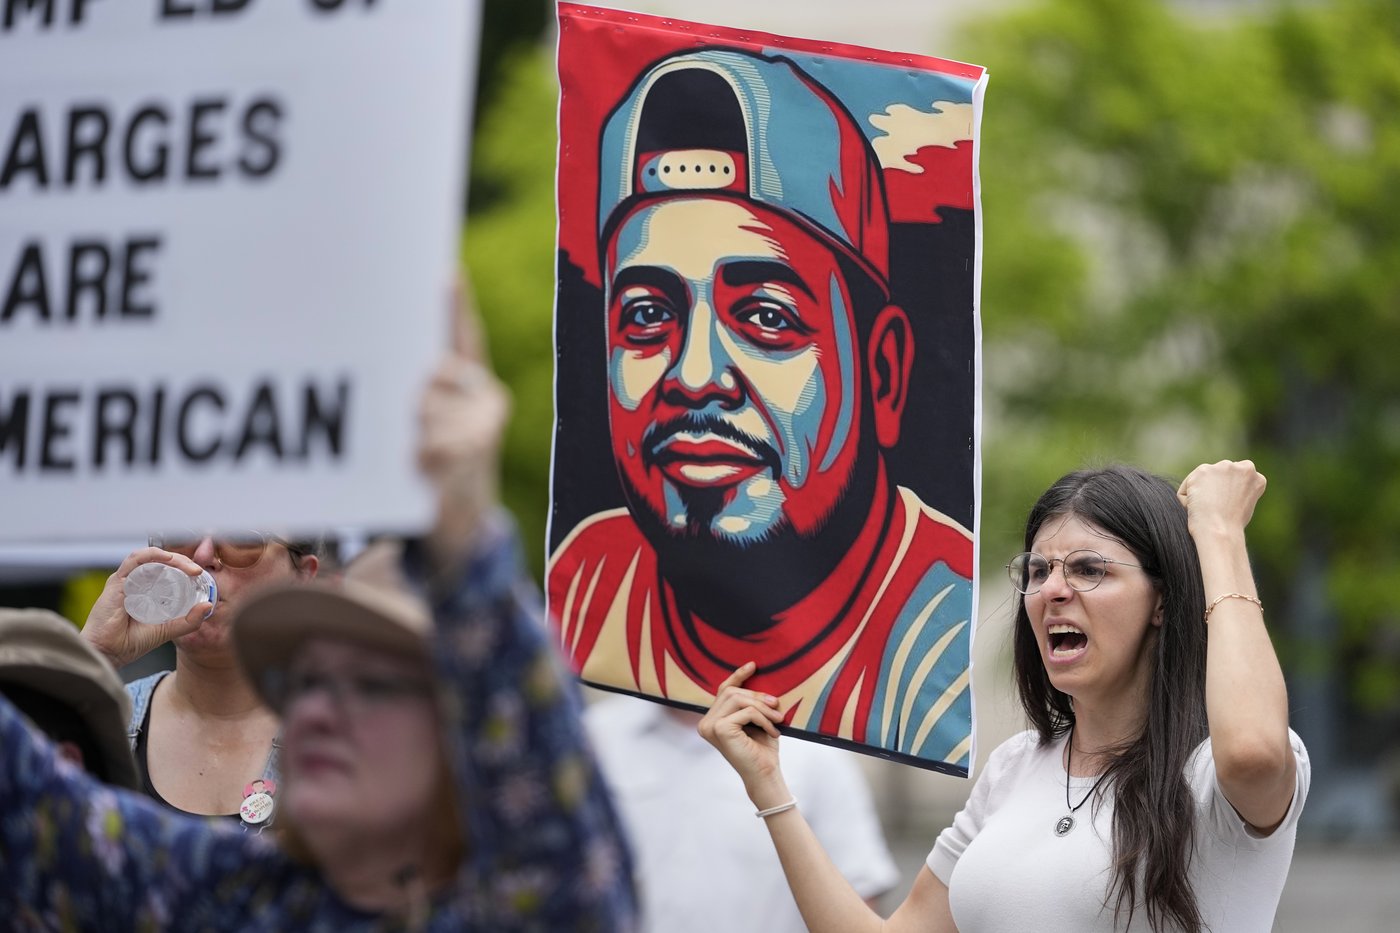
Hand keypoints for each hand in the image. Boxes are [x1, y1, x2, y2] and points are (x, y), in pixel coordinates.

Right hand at [82, 548, 212, 667]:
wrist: (108, 654)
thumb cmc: (131, 642)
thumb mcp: (167, 630)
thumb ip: (188, 621)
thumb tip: (208, 606)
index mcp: (147, 591)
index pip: (167, 570)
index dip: (185, 568)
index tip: (201, 575)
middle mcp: (136, 583)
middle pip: (161, 562)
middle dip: (183, 562)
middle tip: (198, 571)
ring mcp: (125, 581)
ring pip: (150, 557)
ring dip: (172, 558)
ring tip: (189, 567)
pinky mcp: (117, 583)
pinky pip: (134, 561)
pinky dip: (152, 555)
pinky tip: (167, 559)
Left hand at [418, 279, 510, 569]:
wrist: (462, 526)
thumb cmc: (437, 469)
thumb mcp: (433, 427)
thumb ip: (425, 394)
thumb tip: (404, 373)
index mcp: (476, 387)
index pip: (466, 338)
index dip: (456, 307)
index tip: (448, 274)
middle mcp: (488, 399)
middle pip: (437, 370)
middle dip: (415, 390)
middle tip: (408, 414)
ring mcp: (485, 425)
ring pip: (428, 404)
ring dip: (412, 429)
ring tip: (415, 452)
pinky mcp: (475, 451)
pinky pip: (432, 439)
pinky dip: (418, 454)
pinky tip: (421, 466)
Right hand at [697, 663, 789, 801]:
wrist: (765, 775)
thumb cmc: (762, 749)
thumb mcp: (756, 719)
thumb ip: (751, 701)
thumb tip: (757, 674)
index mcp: (712, 719)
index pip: (723, 691)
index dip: (738, 676)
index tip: (753, 665)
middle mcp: (706, 722)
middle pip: (731, 692)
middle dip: (757, 696)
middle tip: (777, 706)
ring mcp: (710, 726)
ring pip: (739, 699)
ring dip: (763, 708)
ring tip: (778, 719)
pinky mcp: (720, 729)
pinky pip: (746, 712)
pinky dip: (764, 719)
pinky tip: (773, 732)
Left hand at [1176, 459, 1266, 538]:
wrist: (1221, 529)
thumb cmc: (1231, 525)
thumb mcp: (1244, 503)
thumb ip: (1237, 490)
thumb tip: (1224, 488)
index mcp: (1254, 476)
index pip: (1235, 477)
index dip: (1226, 492)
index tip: (1225, 505)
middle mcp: (1240, 467)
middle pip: (1218, 475)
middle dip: (1213, 489)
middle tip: (1215, 508)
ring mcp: (1222, 467)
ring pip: (1201, 480)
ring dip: (1200, 493)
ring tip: (1208, 509)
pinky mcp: (1203, 470)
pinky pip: (1186, 487)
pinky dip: (1186, 499)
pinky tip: (1196, 508)